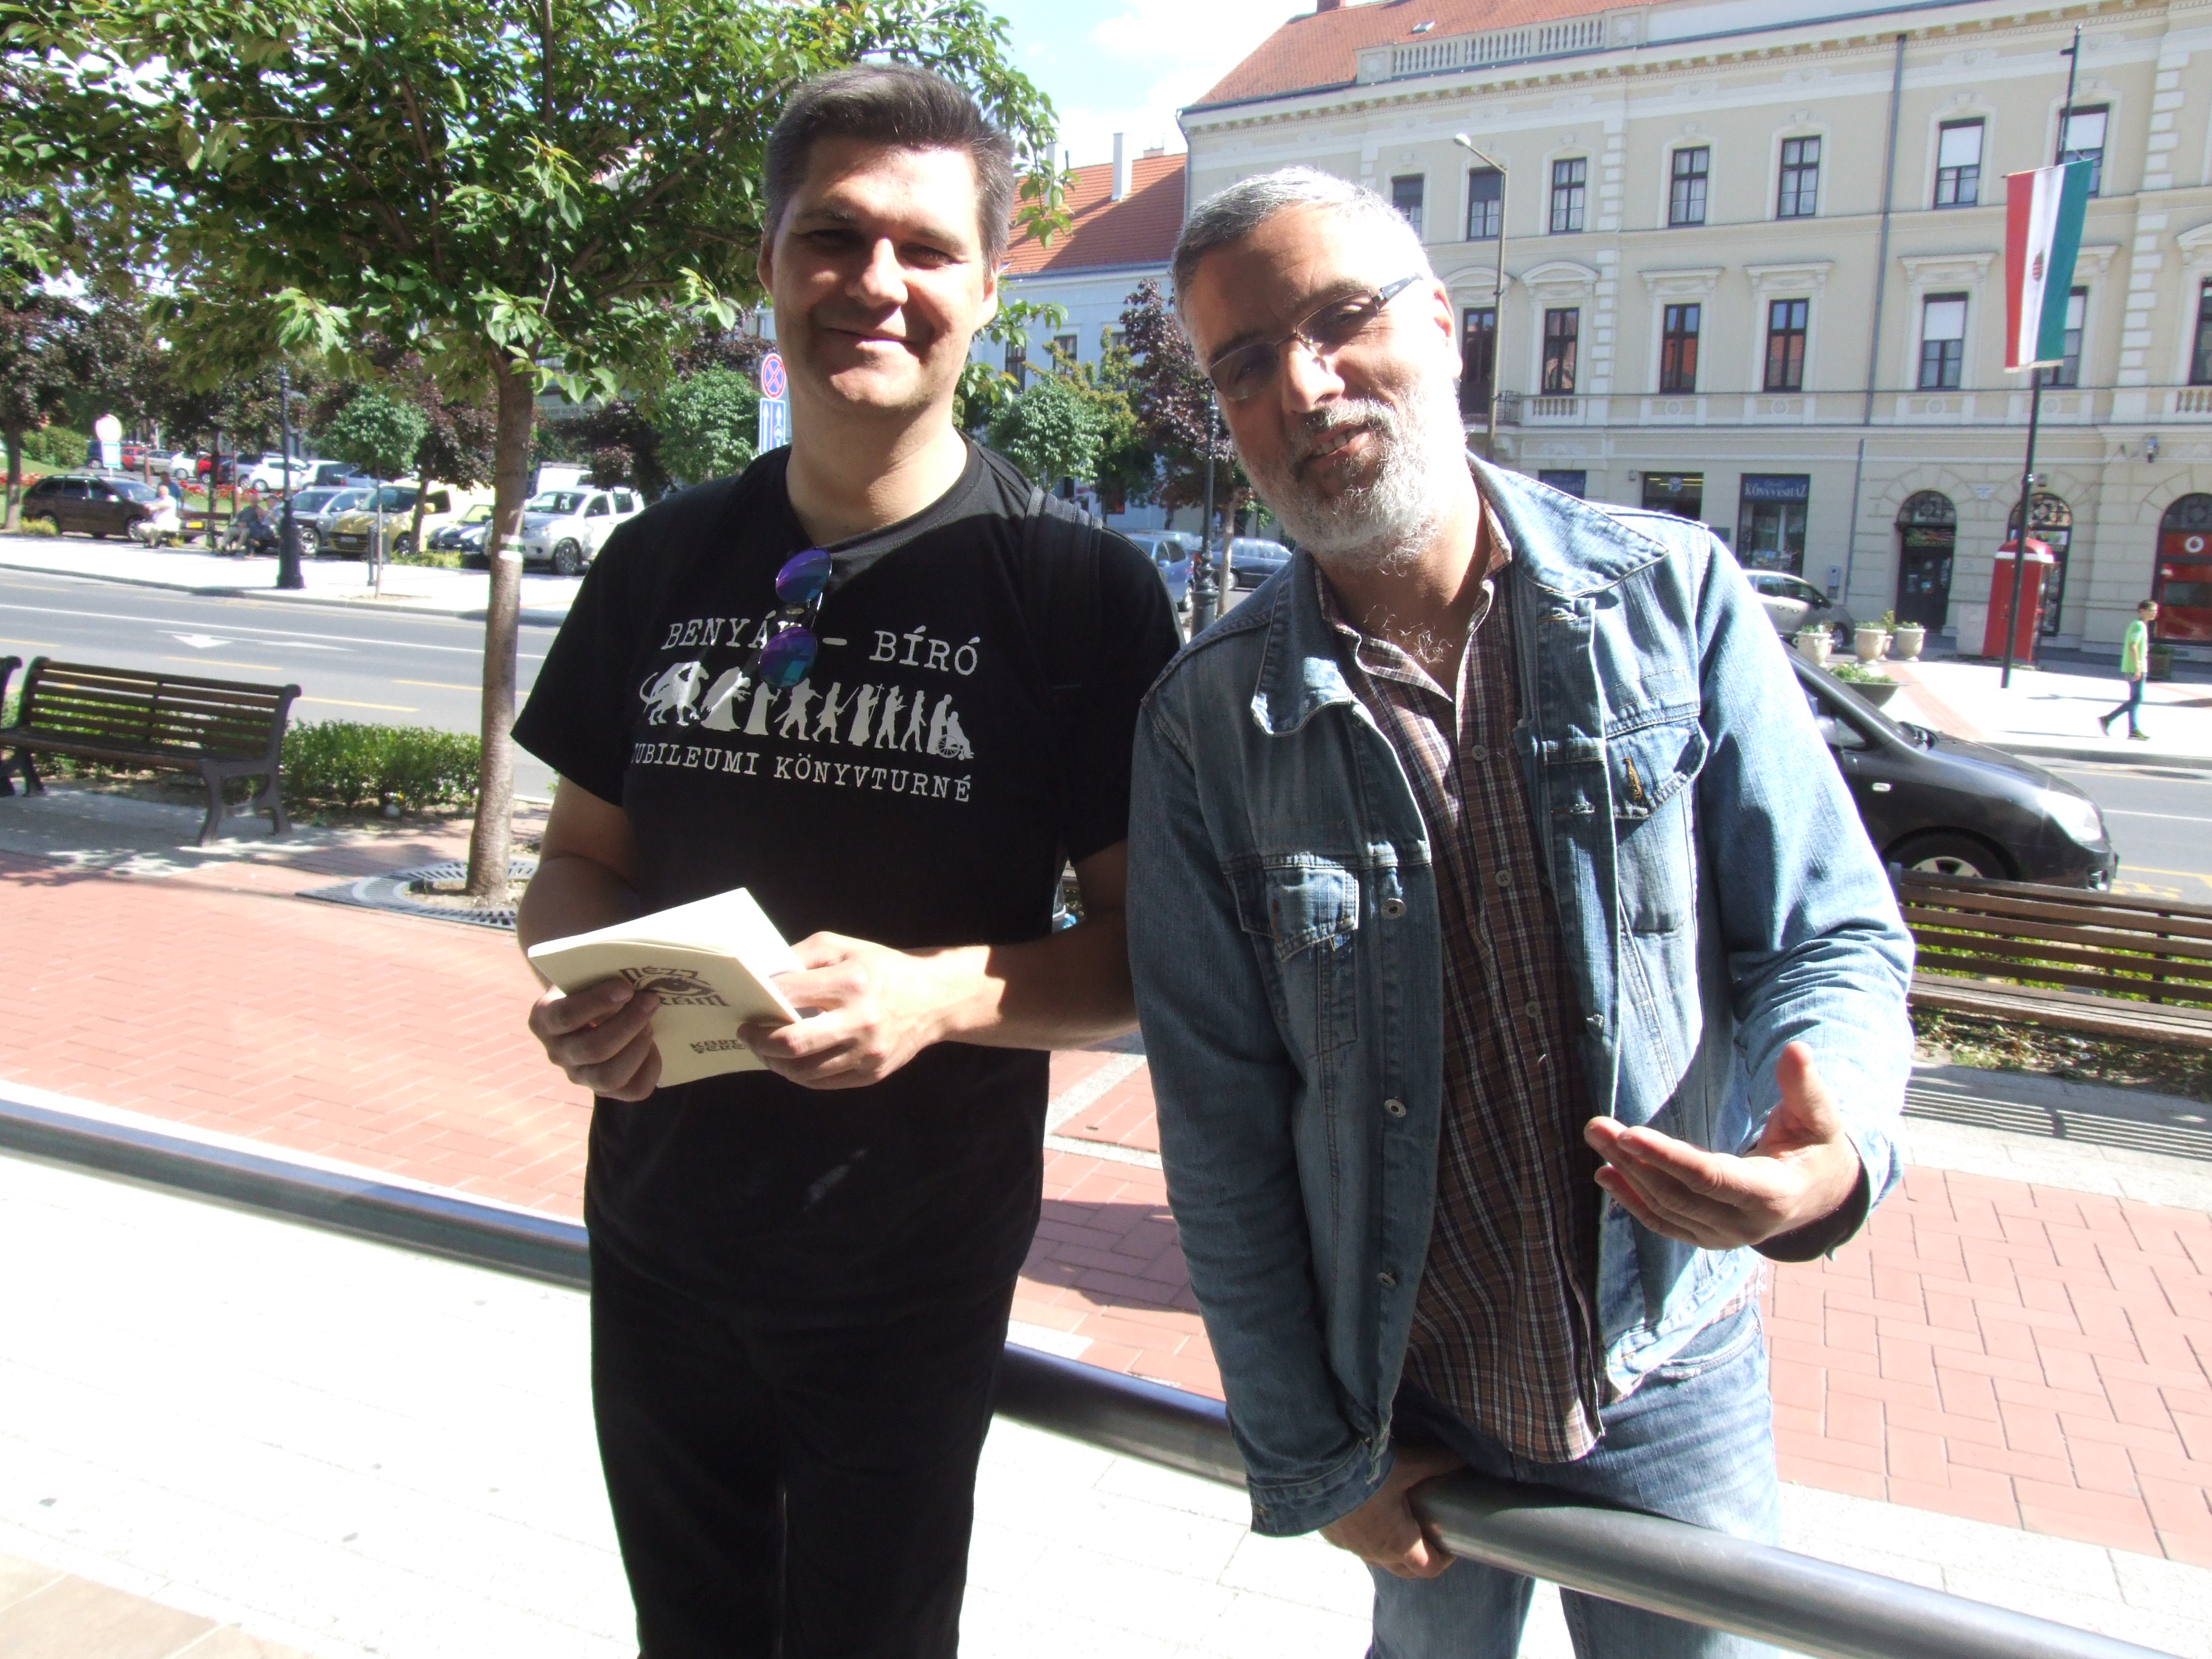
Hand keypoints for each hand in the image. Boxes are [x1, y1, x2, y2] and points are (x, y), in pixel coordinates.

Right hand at [528, 979, 661, 1100]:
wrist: (588, 1007)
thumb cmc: (589, 983)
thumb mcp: (584, 972)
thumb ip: (600, 967)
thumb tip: (638, 961)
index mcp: (544, 1019)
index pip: (565, 1016)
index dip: (597, 1002)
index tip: (626, 987)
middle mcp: (557, 1053)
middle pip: (592, 1048)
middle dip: (627, 1023)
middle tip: (651, 1001)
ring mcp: (580, 1075)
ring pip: (608, 1076)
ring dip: (637, 1047)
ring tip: (651, 1024)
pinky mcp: (606, 1090)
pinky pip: (632, 1090)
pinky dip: (650, 1068)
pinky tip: (655, 1046)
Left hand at [740, 932, 959, 1090]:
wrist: (935, 998)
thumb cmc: (882, 968)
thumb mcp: (844, 947)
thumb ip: (803, 956)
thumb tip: (765, 978)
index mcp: (851, 982)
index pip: (789, 995)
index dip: (761, 1001)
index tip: (749, 1004)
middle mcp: (860, 1020)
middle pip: (792, 1043)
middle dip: (759, 1041)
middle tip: (748, 1033)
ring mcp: (867, 1053)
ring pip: (803, 1071)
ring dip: (775, 1062)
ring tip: (767, 1049)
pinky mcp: (872, 1074)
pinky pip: (823, 1083)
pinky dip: (800, 1074)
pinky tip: (793, 1061)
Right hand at [1318, 1442, 1461, 1578]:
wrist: (1315, 1469)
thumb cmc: (1366, 1473)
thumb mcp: (1408, 1465)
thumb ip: (1438, 1463)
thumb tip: (1463, 1459)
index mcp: (1399, 1543)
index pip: (1429, 1568)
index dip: (1445, 1559)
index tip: (1452, 1543)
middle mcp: (1376, 1553)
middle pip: (1406, 1570)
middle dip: (1421, 1558)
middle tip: (1429, 1534)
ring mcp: (1352, 1547)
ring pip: (1380, 1559)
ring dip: (1394, 1549)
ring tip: (1400, 1523)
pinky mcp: (1334, 1536)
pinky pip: (1357, 1546)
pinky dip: (1369, 1538)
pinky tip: (1369, 1514)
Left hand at [1585, 1042, 1860, 1249]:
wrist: (1819, 1194)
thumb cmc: (1815, 1145)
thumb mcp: (1818, 1115)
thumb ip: (1804, 1085)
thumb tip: (1796, 1049)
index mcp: (1772, 1195)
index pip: (1712, 1178)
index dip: (1669, 1158)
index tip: (1630, 1134)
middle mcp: (1745, 1225)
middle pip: (1678, 1194)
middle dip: (1635, 1160)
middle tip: (1597, 1126)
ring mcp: (1724, 1237)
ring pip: (1665, 1209)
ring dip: (1627, 1174)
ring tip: (1597, 1137)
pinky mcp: (1707, 1238)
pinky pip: (1664, 1224)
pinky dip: (1632, 1201)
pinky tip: (1605, 1175)